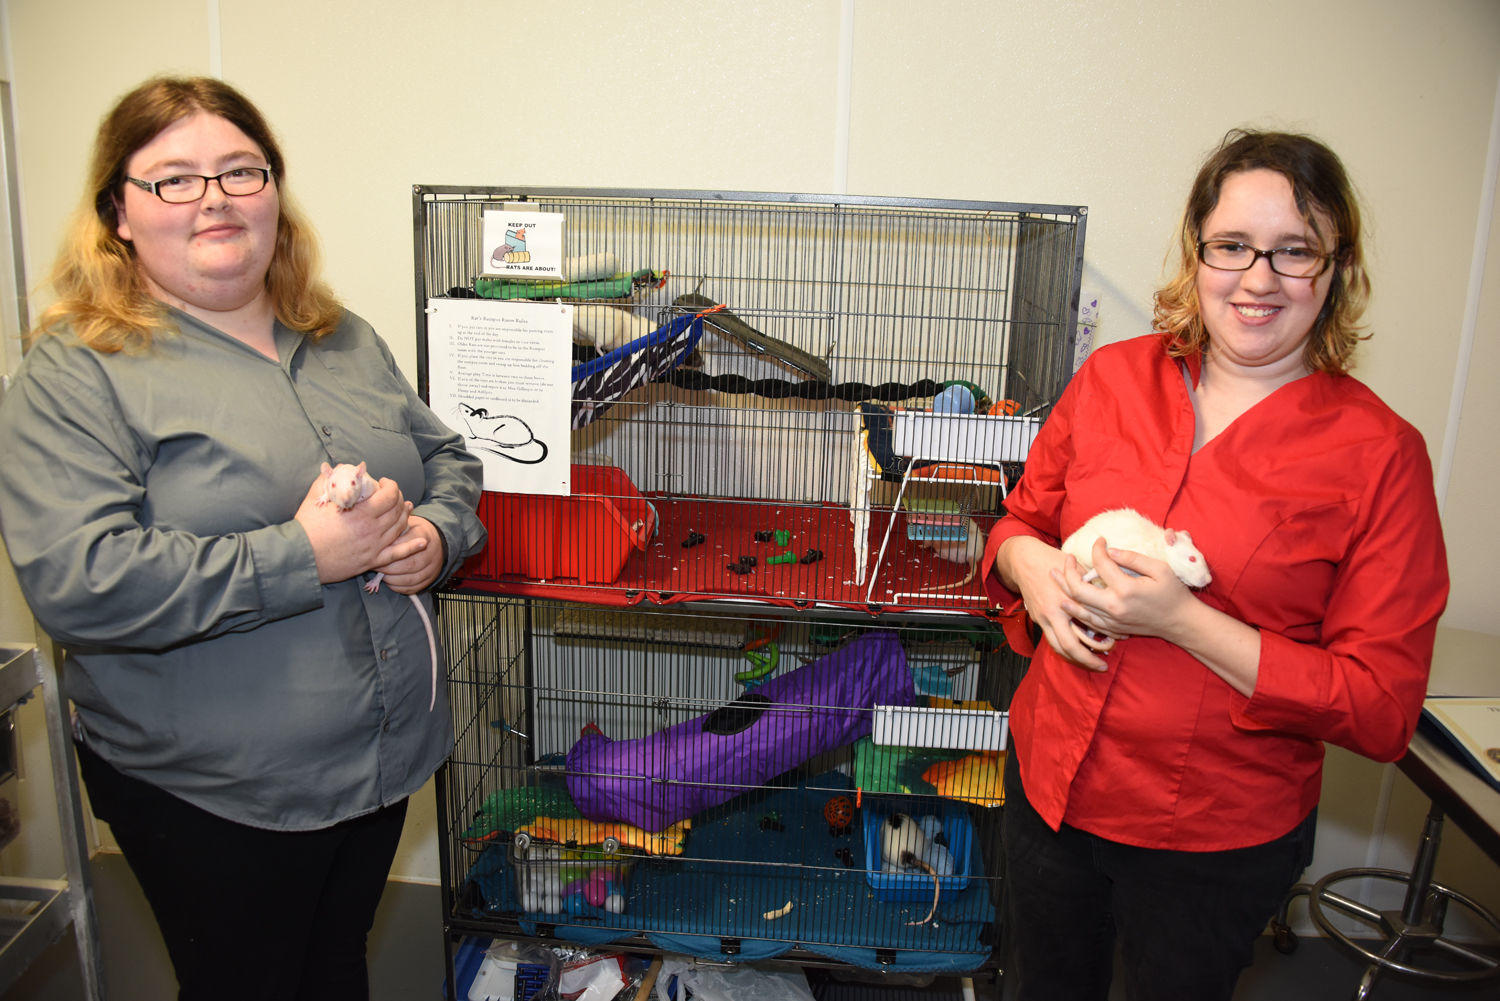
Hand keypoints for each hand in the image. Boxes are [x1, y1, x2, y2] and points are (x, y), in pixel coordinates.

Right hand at [294, 471, 419, 583]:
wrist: (300, 557)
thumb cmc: (306, 527)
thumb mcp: (315, 497)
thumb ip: (327, 479)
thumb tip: (335, 467)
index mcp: (361, 512)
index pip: (390, 495)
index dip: (392, 486)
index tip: (385, 482)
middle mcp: (372, 529)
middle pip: (398, 510)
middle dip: (399, 499)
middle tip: (394, 495)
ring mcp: (373, 546)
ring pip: (400, 528)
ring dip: (406, 516)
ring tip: (406, 508)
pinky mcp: (371, 561)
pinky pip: (397, 554)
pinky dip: (412, 547)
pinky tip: (423, 541)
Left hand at [371, 516, 442, 593]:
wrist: (431, 541)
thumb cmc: (411, 532)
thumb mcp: (404, 524)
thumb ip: (392, 530)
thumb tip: (375, 538)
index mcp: (424, 534)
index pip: (406, 545)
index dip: (390, 551)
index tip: (376, 553)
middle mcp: (431, 551)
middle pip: (409, 564)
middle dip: (388, 568)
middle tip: (375, 566)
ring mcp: (433, 567)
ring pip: (411, 578)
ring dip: (392, 579)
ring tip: (381, 574)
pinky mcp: (430, 579)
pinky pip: (413, 588)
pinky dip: (399, 587)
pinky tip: (390, 582)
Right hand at [995, 536, 1111, 670]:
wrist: (1024, 560)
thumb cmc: (1053, 560)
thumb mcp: (1077, 570)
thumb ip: (1092, 587)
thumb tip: (1111, 602)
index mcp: (1067, 600)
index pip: (1088, 628)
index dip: (1104, 639)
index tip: (1118, 643)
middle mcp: (1054, 613)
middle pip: (1070, 646)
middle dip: (1087, 661)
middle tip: (1103, 667)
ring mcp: (1043, 618)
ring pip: (1058, 648)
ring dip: (1074, 659)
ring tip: (1089, 664)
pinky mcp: (1037, 619)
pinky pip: (1051, 639)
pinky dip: (1064, 649)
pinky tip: (1076, 651)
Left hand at [1051, 538, 1195, 651]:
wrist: (1180, 622)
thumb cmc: (1173, 593)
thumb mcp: (1160, 569)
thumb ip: (1133, 558)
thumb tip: (1110, 550)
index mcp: (1126, 589)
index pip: (1101, 564)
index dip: (1097, 548)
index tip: (1099, 539)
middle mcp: (1114, 607)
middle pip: (1078, 588)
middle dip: (1068, 570)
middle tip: (1066, 558)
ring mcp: (1111, 621)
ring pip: (1077, 606)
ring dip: (1063, 589)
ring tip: (1054, 575)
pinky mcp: (1111, 629)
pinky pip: (1085, 621)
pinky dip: (1074, 609)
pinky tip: (1066, 599)